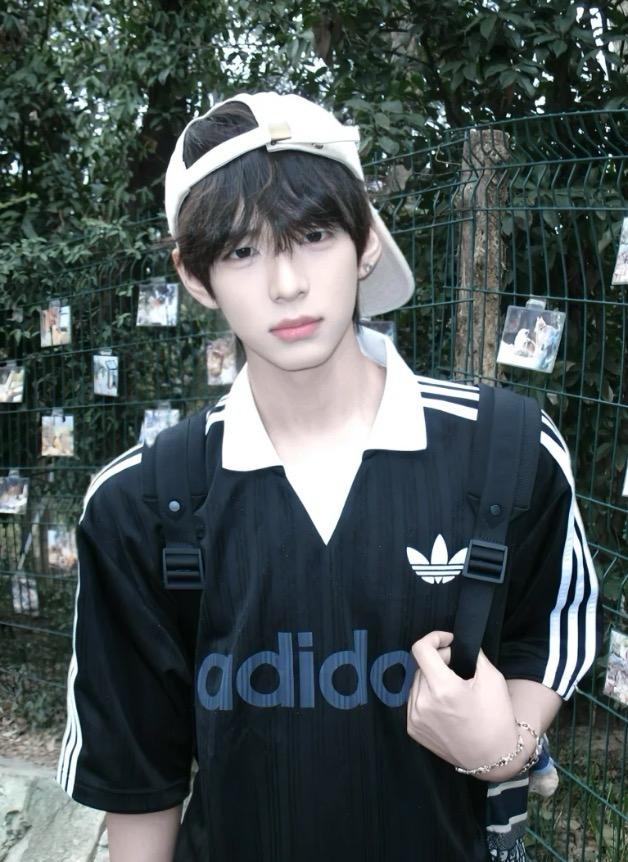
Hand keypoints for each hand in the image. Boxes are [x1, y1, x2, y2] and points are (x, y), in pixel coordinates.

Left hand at [406, 631, 518, 772]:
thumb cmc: (496, 717)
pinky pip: (414, 700)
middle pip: (422, 665)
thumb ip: (472, 654)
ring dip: (432, 678)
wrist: (493, 758)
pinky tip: (444, 705)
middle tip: (458, 669)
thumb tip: (456, 645)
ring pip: (417, 682)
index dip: (434, 638)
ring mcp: (415, 717)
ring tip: (452, 690)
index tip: (448, 641)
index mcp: (443, 688)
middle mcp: (423, 702)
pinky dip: (426, 696)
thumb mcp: (492, 678)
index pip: (421, 649)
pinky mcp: (413, 729)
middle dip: (439, 661)